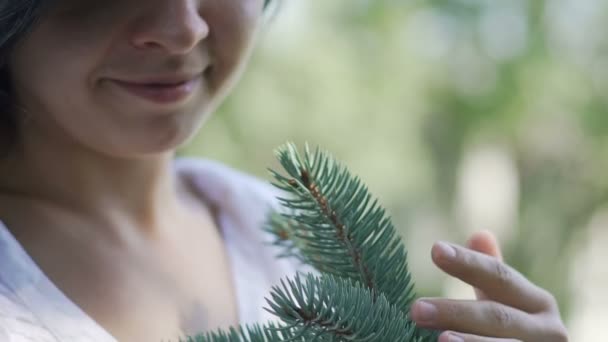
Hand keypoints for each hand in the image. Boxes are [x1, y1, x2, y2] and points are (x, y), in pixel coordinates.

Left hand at [410, 231, 568, 341]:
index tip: (436, 250)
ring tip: (442, 339)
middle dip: (456, 313)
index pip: (500, 276)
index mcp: (538, 302)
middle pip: (497, 317)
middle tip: (416, 309)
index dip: (468, 262)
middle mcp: (548, 330)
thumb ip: (491, 274)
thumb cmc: (516, 331)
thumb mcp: (508, 301)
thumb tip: (479, 235)